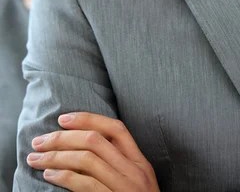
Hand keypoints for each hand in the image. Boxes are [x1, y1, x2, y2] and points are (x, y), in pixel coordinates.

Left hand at [27, 112, 159, 191]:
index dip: (88, 119)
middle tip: (39, 141)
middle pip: (95, 140)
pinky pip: (86, 185)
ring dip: (56, 156)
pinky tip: (49, 176)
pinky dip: (64, 177)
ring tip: (36, 159)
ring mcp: (125, 187)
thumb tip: (85, 147)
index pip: (115, 129)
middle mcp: (135, 171)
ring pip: (86, 159)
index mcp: (140, 162)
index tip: (63, 119)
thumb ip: (119, 165)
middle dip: (62, 137)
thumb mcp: (136, 182)